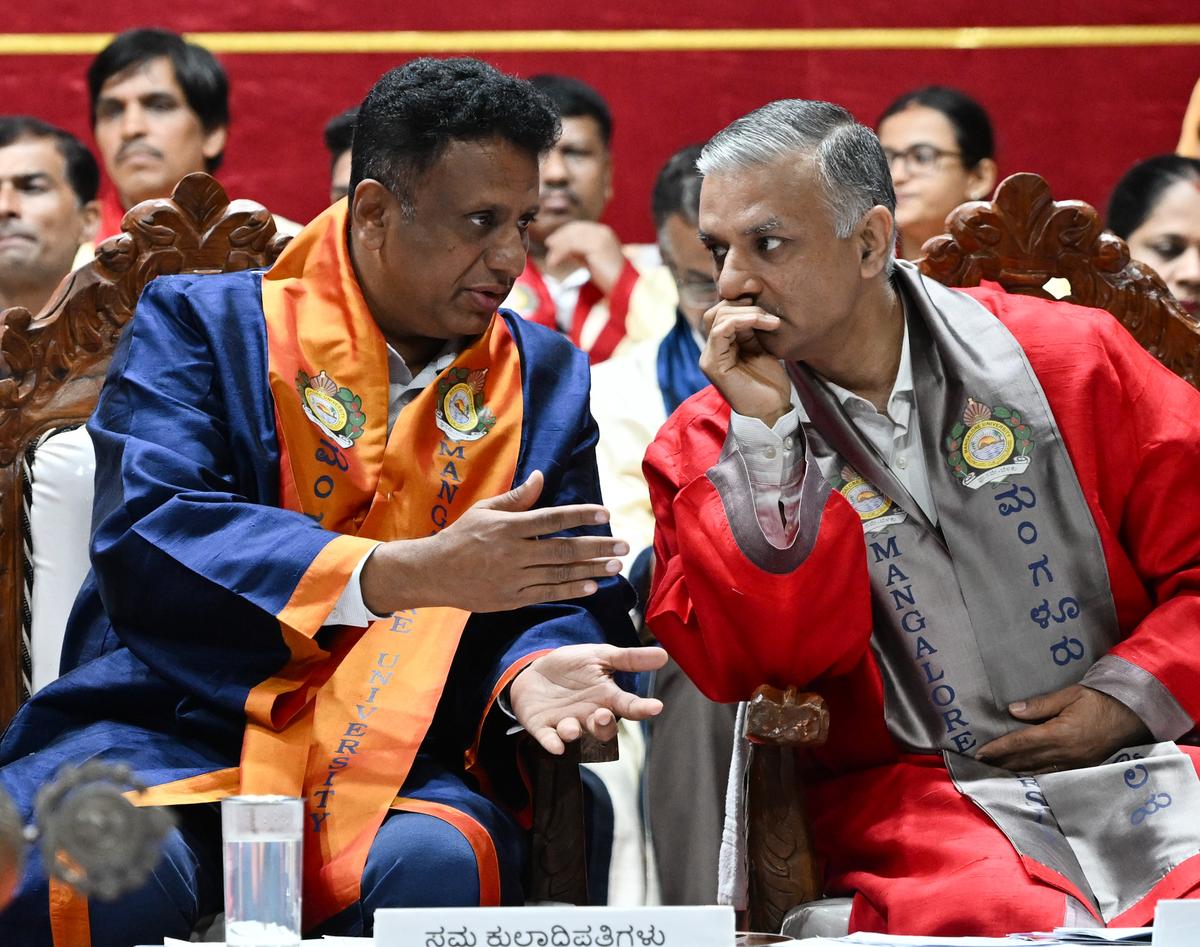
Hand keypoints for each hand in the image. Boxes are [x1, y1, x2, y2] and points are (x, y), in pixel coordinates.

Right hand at [361, 471, 627, 613]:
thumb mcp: (485, 510)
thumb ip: (517, 497)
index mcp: (508, 527)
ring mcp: (514, 578)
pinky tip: (592, 586)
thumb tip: (541, 476)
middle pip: (563, 549)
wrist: (433, 573)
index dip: (580, 516)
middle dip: (597, 547)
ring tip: (615, 566)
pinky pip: (547, 593)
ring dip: (591, 570)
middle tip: (623, 545)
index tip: (604, 514)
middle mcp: (514, 552)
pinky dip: (570, 590)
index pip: (552, 519)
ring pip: (560, 573)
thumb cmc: (461, 536)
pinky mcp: (512, 598)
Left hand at [510, 644, 667, 753]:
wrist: (535, 670)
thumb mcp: (600, 655)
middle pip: (603, 730)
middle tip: (603, 715)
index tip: (656, 707)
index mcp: (606, 698)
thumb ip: (629, 659)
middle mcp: (589, 715)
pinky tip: (556, 746)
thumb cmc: (573, 666)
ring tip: (571, 728)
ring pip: (575, 736)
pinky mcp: (542, 727)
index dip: (642, 708)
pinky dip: (552, 743)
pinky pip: (548, 739)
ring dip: (574, 734)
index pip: (628, 706)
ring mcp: (565, 722)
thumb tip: (664, 655)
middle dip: (603, 726)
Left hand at [543, 222, 625, 293]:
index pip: (579, 228)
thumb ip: (580, 251)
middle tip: (548, 246)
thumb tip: (564, 248)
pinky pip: (571, 246)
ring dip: (558, 248)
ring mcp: (600, 237)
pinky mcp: (596, 245)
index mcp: (603, 233)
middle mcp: (602, 231)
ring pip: (571, 237)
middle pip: (574, 229)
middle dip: (559, 237)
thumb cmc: (609, 278)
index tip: (552, 242)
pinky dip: (559, 254)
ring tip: (550, 260)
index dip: (564, 233)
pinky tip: (553, 263)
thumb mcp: (592, 260)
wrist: (623, 287)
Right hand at [700, 301, 792, 426]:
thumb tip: (750, 304)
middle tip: (768, 313)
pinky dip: (741, 321)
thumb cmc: (769, 383)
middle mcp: (711, 351)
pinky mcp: (713, 365)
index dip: (741, 303)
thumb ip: (750, 330)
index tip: (766, 306)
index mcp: (721, 346)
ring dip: (747, 313)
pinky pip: (720, 331)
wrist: (772, 410)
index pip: (721, 313)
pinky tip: (760, 322)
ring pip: (717, 318)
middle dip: (743, 305)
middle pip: (716, 311)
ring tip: (770, 321)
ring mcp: (709, 358)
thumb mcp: (760, 348)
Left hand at [974, 684, 1150, 773]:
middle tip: (980, 764)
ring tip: (994, 770)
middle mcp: (1064, 753)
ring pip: (1037, 770)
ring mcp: (1073, 764)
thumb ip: (1040, 705)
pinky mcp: (1081, 767)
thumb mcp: (1070, 695)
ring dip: (1014, 770)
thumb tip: (1012, 710)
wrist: (1133, 716)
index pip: (1021, 743)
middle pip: (1025, 760)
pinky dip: (1034, 774)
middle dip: (1001, 762)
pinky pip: (1052, 774)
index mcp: (1059, 734)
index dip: (998, 748)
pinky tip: (1023, 773)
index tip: (980, 753)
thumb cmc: (1099, 701)